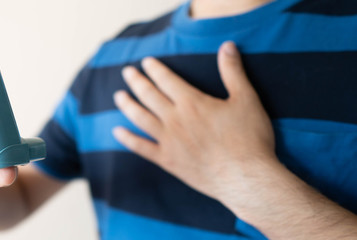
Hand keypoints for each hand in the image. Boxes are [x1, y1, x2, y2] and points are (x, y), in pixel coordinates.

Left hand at [113, 41, 276, 200]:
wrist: (246, 178)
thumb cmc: (250, 138)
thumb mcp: (246, 99)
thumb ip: (233, 72)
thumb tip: (227, 46)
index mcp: (192, 102)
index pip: (167, 80)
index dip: (155, 69)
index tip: (146, 62)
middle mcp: (175, 119)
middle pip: (149, 96)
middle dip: (136, 81)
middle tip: (127, 72)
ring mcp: (169, 141)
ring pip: (140, 118)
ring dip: (127, 105)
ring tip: (118, 96)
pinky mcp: (168, 161)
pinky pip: (142, 148)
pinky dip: (128, 139)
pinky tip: (117, 132)